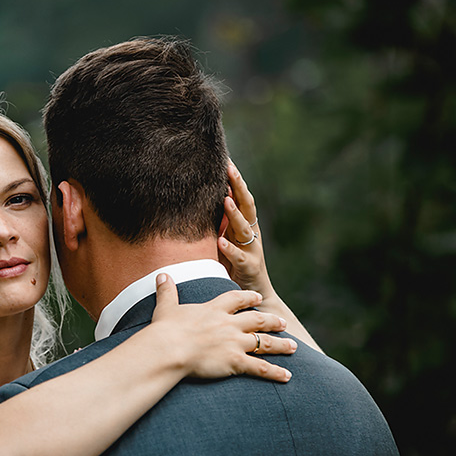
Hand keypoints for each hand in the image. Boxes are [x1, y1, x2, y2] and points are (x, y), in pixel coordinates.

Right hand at [151, 274, 295, 382]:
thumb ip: (167, 291)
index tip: (258, 298)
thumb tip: (162, 275)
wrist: (169, 349)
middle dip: (272, 321)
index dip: (249, 297)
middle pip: (258, 319)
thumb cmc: (165, 330)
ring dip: (280, 345)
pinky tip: (287, 375)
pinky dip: (275, 372)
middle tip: (283, 322)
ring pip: (264, 342)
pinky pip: (260, 367)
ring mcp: (234, 342)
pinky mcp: (235, 361)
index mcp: (214, 309)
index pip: (237, 299)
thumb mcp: (166, 307)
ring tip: (293, 346)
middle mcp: (229, 324)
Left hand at [217, 162, 274, 298]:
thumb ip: (217, 222)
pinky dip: (230, 248)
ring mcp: (252, 250)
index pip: (241, 197)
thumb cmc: (235, 265)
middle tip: (229, 168)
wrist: (255, 296)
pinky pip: (239, 256)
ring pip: (245, 228)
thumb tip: (199, 201)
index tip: (225, 160)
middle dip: (239, 186)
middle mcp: (251, 233)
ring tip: (225, 200)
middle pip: (247, 205)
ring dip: (235, 213)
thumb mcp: (225, 239)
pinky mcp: (250, 267)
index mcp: (244, 224)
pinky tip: (221, 241)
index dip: (235, 179)